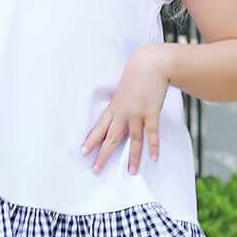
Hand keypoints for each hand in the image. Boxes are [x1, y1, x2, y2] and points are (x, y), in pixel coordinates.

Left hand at [80, 46, 169, 174]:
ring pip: (133, 141)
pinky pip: (151, 135)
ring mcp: (136, 115)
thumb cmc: (136, 75)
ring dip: (132, 158)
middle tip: (96, 170)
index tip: (83, 152)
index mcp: (114, 107)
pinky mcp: (151, 114)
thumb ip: (121, 103)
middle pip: (111, 139)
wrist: (150, 64)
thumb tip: (121, 113)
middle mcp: (122, 114)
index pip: (99, 128)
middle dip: (103, 156)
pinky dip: (153, 147)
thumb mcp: (123, 90)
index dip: (91, 141)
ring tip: (131, 172)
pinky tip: (153, 158)